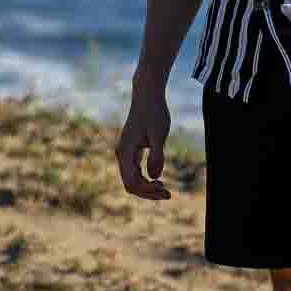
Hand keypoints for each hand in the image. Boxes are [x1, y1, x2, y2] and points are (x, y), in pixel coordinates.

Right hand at [115, 75, 170, 200]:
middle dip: (148, 192)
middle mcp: (121, 153)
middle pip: (130, 184)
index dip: (147, 190)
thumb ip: (156, 156)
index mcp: (125, 150)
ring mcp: (125, 152)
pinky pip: (134, 171)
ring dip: (147, 188)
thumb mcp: (159, 134)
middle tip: (168, 194)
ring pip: (131, 179)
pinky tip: (158, 179)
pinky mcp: (130, 150)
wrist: (147, 95)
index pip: (132, 181)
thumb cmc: (154, 112)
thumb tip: (154, 177)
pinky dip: (145, 179)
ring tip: (165, 191)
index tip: (164, 188)